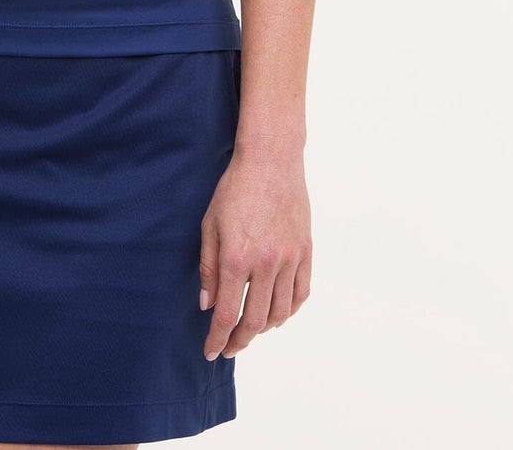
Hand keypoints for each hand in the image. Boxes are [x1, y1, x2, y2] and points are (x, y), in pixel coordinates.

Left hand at [198, 145, 311, 360]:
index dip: (218, 338)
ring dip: (265, 328)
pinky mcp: (305, 252)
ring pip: (281, 312)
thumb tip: (207, 304)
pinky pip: (301, 294)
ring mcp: (289, 259)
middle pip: (255, 320)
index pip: (227, 313)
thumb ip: (208, 267)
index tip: (212, 351)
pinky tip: (278, 312)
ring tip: (251, 329)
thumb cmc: (234, 188)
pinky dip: (289, 310)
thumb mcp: (210, 224)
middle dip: (240, 340)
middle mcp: (265, 264)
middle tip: (230, 346)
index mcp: (236, 257)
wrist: (271, 161)